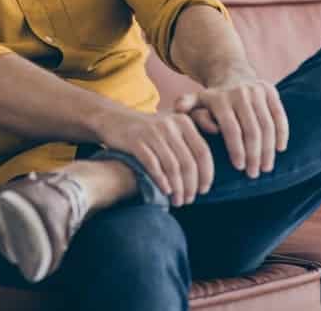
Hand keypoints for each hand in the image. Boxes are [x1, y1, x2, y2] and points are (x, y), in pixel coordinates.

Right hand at [96, 108, 214, 206]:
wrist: (114, 119)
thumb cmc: (148, 130)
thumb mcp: (172, 127)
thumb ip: (190, 142)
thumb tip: (207, 174)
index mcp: (183, 122)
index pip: (203, 152)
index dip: (206, 174)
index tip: (204, 190)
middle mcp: (170, 125)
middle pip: (188, 162)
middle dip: (191, 186)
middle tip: (188, 200)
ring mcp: (152, 132)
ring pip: (172, 166)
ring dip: (177, 188)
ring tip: (177, 201)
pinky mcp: (135, 141)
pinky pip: (153, 165)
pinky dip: (161, 181)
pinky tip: (165, 191)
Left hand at [174, 70, 288, 178]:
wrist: (232, 73)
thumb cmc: (213, 98)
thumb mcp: (196, 100)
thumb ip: (186, 105)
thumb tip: (178, 109)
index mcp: (220, 99)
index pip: (231, 130)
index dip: (237, 150)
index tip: (240, 168)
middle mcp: (240, 93)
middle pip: (251, 130)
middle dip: (254, 155)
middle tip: (254, 174)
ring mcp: (257, 91)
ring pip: (267, 125)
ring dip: (269, 149)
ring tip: (266, 166)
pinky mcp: (271, 91)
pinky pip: (279, 116)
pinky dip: (282, 134)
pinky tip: (280, 150)